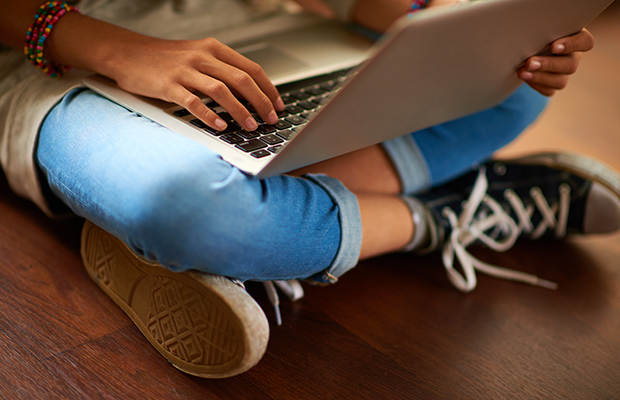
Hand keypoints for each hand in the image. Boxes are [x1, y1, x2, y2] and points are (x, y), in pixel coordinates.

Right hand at [109, 36, 283, 130]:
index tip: (278, 105)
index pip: (251, 68)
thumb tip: (250, 94)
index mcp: (214, 49)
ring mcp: (185, 71)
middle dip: (261, 102)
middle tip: (270, 119)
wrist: (127, 53)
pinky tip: (221, 127)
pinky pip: (194, 102)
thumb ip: (222, 71)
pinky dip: (210, 116)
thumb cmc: (165, 60)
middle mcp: (202, 57)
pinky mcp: (169, 85)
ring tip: (251, 126)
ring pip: (222, 91)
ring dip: (240, 111)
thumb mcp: (198, 57)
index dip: (269, 89)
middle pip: (242, 80)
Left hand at [518, 29, 594, 95]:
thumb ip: (541, 32)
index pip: (585, 42)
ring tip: (522, 73)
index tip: (553, 47)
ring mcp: (564, 73)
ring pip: (561, 81)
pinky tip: (525, 78)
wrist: (524, 48)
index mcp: (576, 38)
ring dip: (540, 77)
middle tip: (529, 63)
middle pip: (570, 65)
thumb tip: (527, 38)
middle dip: (548, 65)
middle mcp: (573, 56)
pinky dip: (537, 85)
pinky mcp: (554, 84)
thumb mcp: (540, 29)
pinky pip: (549, 90)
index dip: (572, 45)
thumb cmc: (535, 33)